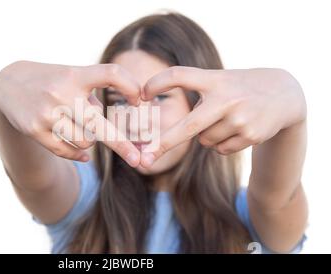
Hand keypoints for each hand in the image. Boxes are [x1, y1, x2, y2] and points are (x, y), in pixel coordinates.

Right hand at [0, 61, 141, 166]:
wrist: (8, 85)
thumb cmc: (52, 81)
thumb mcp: (72, 77)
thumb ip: (93, 96)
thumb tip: (117, 127)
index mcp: (76, 75)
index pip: (111, 74)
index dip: (131, 87)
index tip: (140, 100)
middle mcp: (61, 93)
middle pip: (99, 124)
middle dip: (123, 145)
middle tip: (139, 161)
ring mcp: (47, 114)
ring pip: (86, 142)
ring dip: (91, 140)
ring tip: (80, 128)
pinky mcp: (35, 130)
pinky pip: (67, 151)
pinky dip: (79, 155)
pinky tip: (82, 154)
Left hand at [140, 67, 305, 167]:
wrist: (285, 95)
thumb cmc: (239, 89)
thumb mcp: (220, 81)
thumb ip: (197, 98)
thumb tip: (172, 133)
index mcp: (214, 80)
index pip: (180, 75)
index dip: (158, 83)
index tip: (142, 94)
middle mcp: (226, 98)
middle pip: (188, 126)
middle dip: (164, 144)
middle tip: (145, 159)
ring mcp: (239, 118)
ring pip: (204, 140)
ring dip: (207, 135)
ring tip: (228, 118)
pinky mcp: (250, 135)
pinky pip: (220, 149)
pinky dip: (222, 143)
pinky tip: (238, 129)